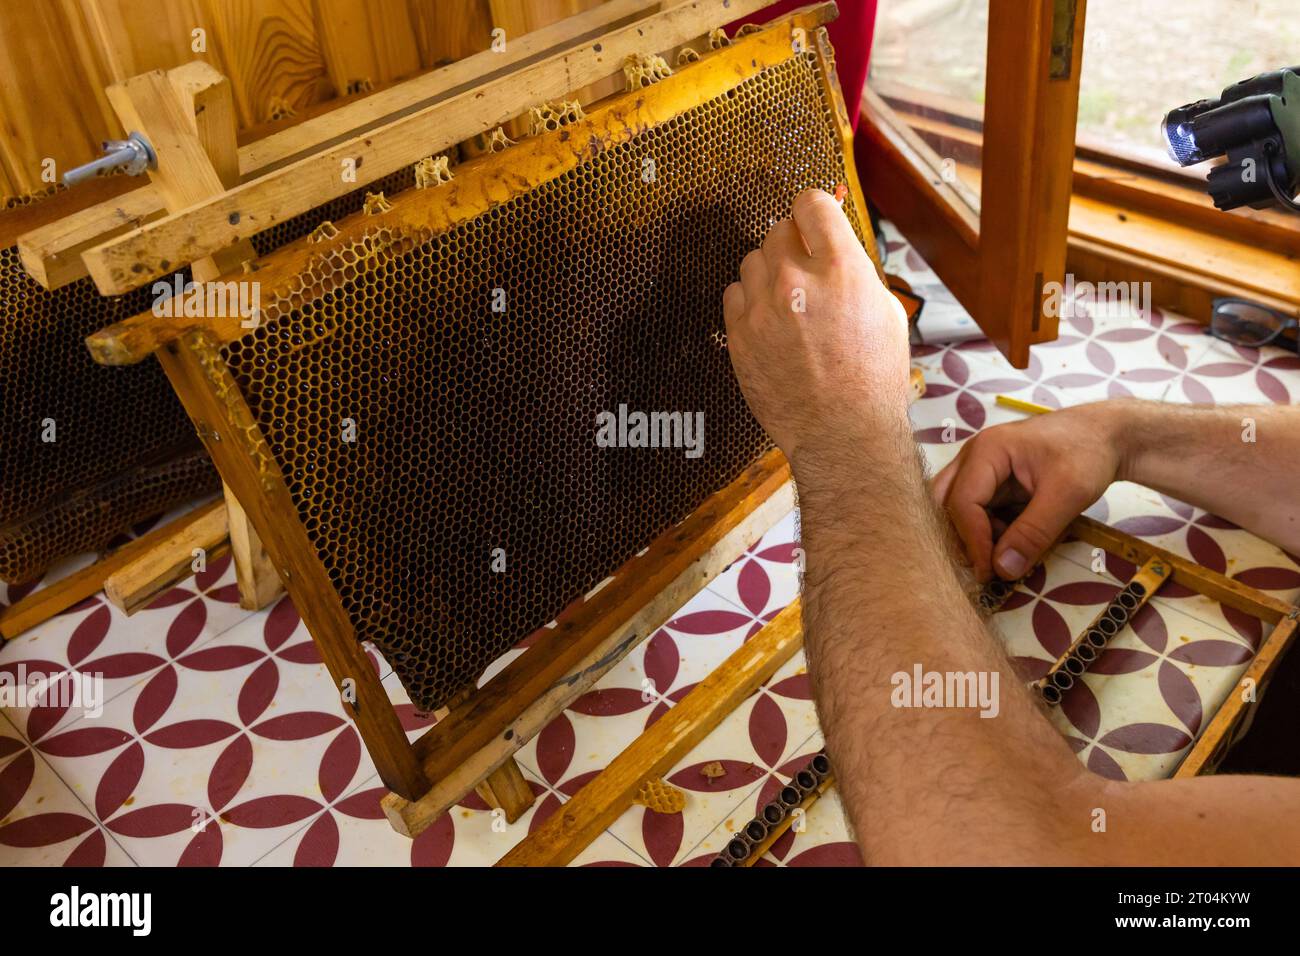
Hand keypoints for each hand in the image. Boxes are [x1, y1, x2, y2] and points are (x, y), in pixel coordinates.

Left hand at [722, 189, 910, 472]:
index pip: (811, 203)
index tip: (813, 221)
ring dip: (768, 272)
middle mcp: (796, 281)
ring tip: (788, 301)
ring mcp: (762, 309)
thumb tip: (834, 244)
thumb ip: (854, 270)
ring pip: (751, 261)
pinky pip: (733, 295)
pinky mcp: (739, 335)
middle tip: (805, 269)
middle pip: (777, 231)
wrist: (842, 432)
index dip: (813, 210)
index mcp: (841, 269)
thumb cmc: (872, 377)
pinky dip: (749, 301)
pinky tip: (769, 322)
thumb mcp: (884, 312)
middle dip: (792, 245)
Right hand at [931, 402, 1132, 581]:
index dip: (973, 541)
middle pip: (945, 502)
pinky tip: (1017, 539)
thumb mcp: (1068, 494)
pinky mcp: (994, 482)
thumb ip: (1034, 532)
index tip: (990, 573)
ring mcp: (982, 469)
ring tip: (1009, 551)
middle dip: (961, 537)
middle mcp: (974, 457)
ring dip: (976, 535)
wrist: (1109, 436)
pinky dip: (991, 530)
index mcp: (987, 451)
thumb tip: (1002, 569)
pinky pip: (979, 511)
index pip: (962, 502)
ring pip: (958, 508)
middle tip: (984, 566)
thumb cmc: (1088, 454)